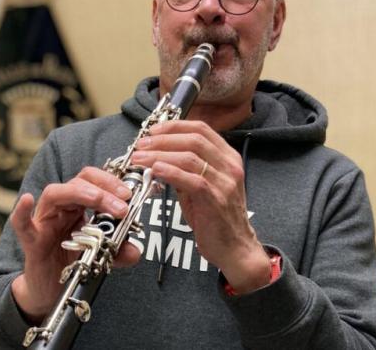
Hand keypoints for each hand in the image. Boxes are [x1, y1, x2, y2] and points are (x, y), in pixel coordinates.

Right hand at [10, 167, 141, 321]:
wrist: (50, 289)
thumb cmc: (72, 262)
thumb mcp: (101, 255)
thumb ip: (118, 251)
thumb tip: (135, 250)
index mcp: (78, 205)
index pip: (94, 181)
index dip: (112, 182)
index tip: (131, 194)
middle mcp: (60, 207)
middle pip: (78, 181)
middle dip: (103, 188)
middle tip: (123, 203)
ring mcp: (44, 221)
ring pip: (55, 193)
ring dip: (80, 193)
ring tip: (98, 201)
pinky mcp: (31, 240)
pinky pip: (22, 223)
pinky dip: (22, 211)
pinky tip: (26, 199)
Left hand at [131, 120, 269, 293]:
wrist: (236, 249)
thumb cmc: (215, 217)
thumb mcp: (201, 186)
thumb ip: (185, 169)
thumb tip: (159, 156)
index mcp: (228, 158)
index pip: (201, 129)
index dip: (174, 126)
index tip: (153, 130)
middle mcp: (229, 166)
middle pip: (193, 139)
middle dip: (162, 139)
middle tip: (141, 144)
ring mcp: (225, 183)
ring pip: (189, 157)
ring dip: (159, 155)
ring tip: (139, 158)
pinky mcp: (216, 200)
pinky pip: (192, 180)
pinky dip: (170, 171)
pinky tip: (155, 170)